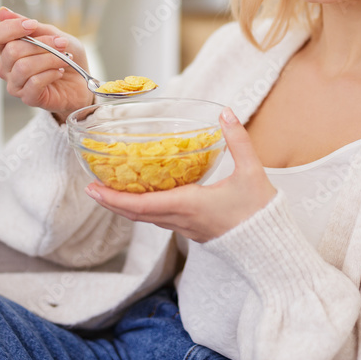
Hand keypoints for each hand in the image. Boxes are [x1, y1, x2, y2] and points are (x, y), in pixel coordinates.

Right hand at [0, 6, 94, 120]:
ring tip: (64, 58)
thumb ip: (31, 27)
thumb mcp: (54, 35)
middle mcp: (7, 67)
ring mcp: (16, 84)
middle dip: (42, 44)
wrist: (82, 82)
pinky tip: (60, 72)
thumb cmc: (67, 57)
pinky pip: (34, 82)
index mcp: (8, 48)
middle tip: (62, 44)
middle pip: (11, 50)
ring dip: (50, 59)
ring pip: (23, 67)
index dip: (10, 28)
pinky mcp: (28, 97)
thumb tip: (3, 11)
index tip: (32, 24)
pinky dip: (51, 73)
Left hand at [84, 107, 277, 241]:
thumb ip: (238, 140)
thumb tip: (226, 114)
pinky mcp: (193, 229)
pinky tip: (145, 195)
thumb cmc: (259, 212)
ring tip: (112, 189)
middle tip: (91, 187)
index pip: (141, 206)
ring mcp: (186, 228)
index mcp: (189, 205)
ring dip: (126, 206)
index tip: (93, 189)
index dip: (113, 198)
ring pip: (147, 218)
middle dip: (111, 201)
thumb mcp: (251, 171)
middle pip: (136, 214)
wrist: (268, 245)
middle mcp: (182, 219)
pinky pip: (160, 218)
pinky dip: (144, 208)